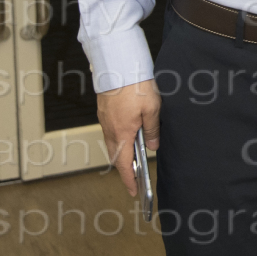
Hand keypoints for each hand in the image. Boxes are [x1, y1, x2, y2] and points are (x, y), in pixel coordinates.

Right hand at [96, 78, 159, 195]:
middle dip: (125, 168)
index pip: (124, 164)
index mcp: (122, 133)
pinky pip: (110, 131)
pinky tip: (129, 134)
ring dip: (122, 152)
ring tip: (136, 156)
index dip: (129, 180)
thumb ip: (152, 130)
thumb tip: (152, 147)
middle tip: (136, 176)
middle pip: (116, 156)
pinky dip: (119, 138)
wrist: (118, 65)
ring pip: (113, 143)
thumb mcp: (152, 109)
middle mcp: (110, 129)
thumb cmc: (135, 85)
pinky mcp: (104, 111)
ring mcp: (105, 120)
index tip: (134, 191)